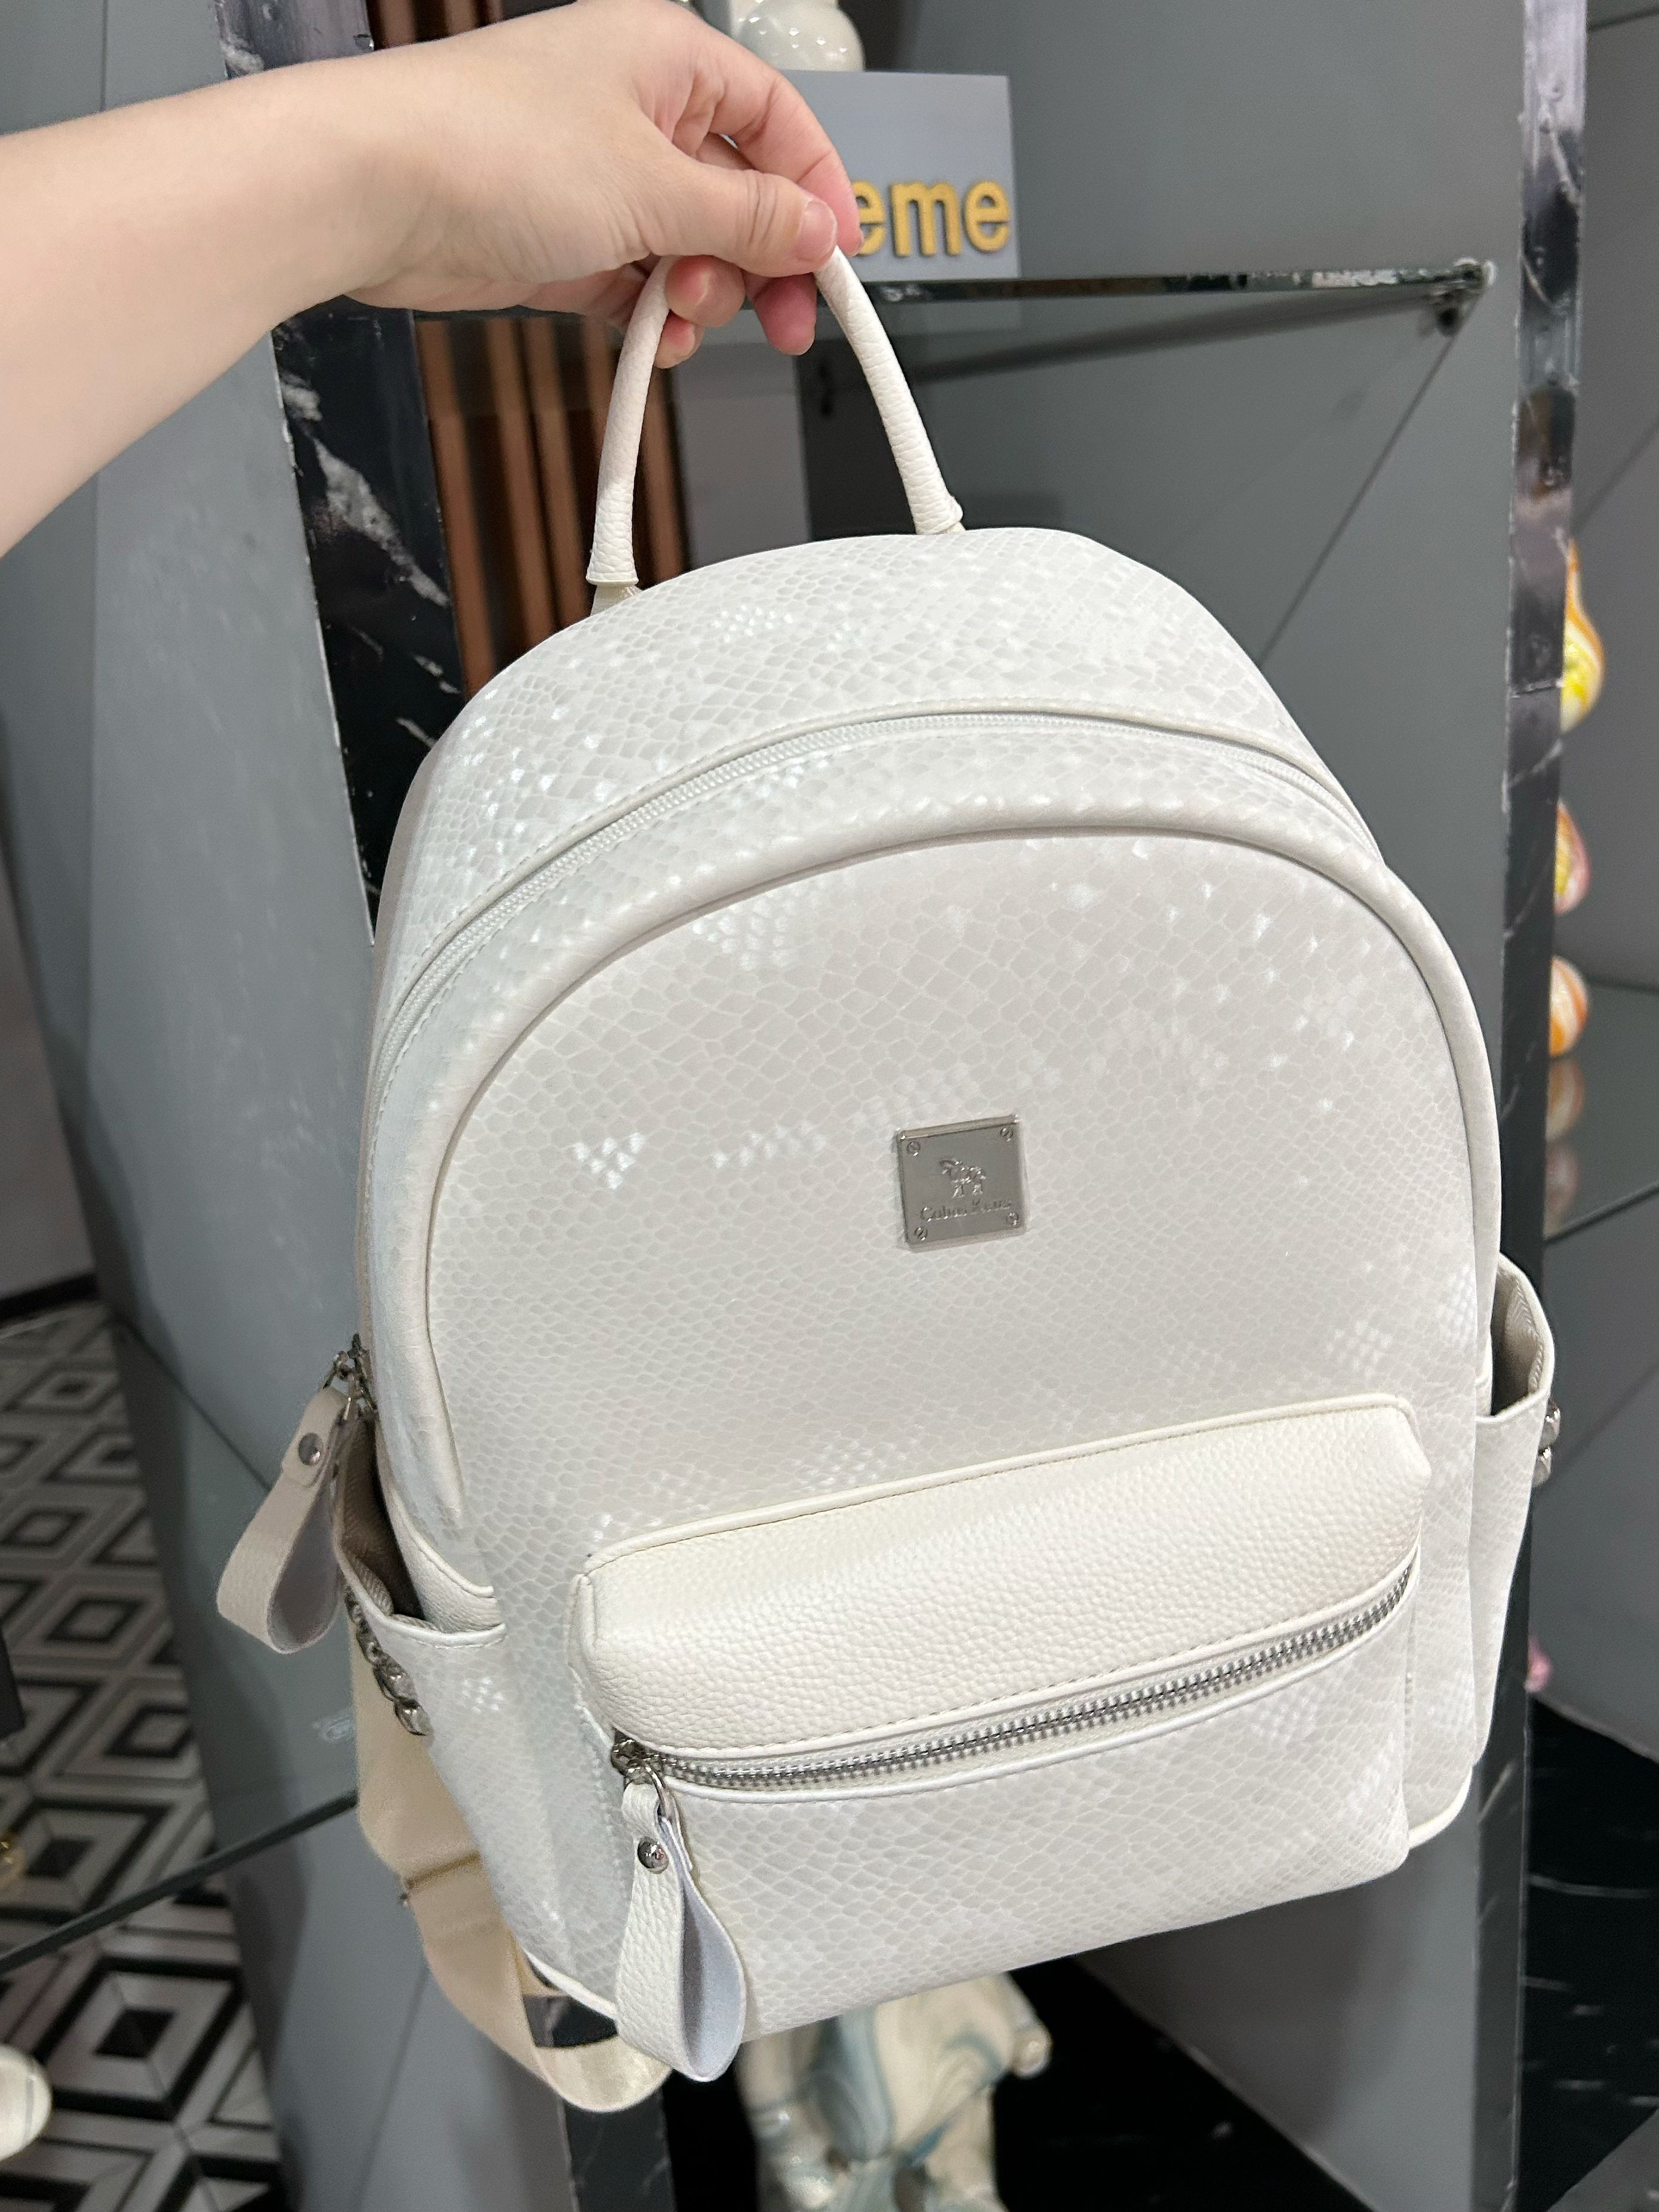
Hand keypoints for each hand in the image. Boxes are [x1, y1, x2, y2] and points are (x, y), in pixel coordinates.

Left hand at [0, 0, 859, 550]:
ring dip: (697, 295)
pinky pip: (632, 282)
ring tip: (677, 314)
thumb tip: (816, 233)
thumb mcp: (655, 188)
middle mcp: (632, 109)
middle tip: (782, 324)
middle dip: (757, 262)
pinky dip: (648, 317)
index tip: (838, 263)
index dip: (815, 193)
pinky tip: (650, 341)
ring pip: (685, 246)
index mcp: (666, 59)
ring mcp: (592, 176)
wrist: (371, 190)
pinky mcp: (556, 237)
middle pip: (735, 193)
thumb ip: (747, 219)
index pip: (776, 122)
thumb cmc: (495, 150)